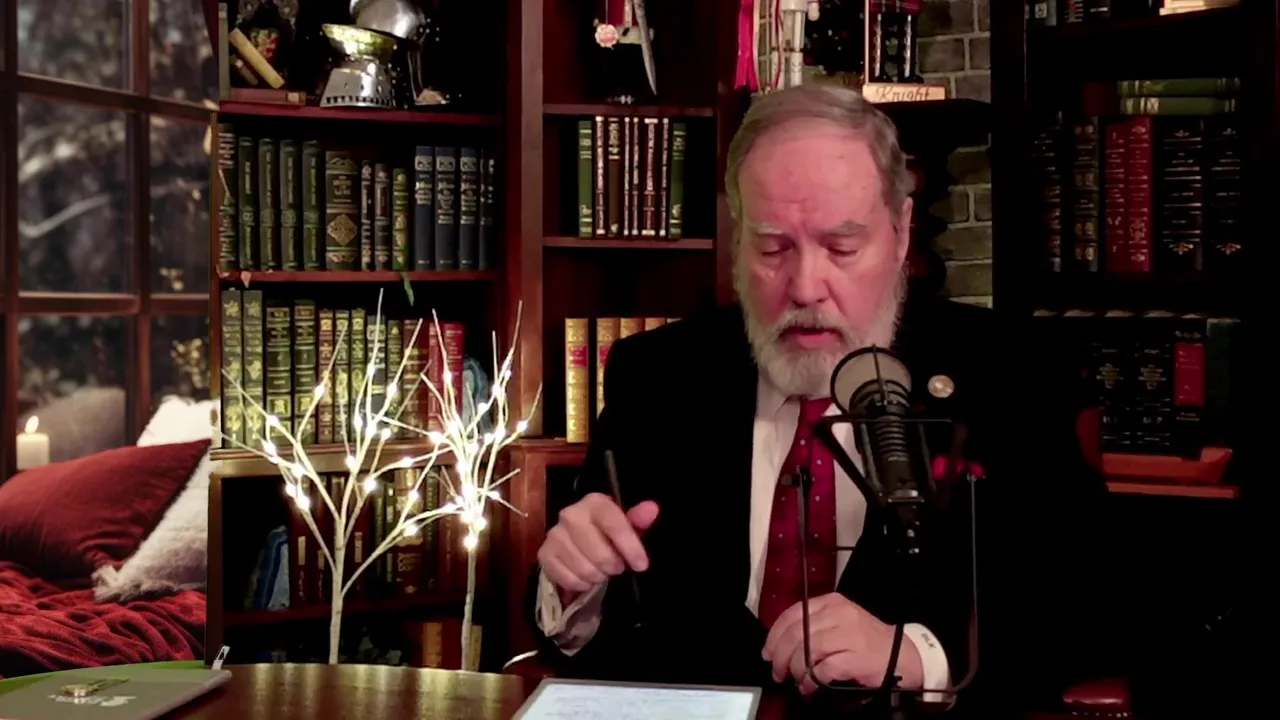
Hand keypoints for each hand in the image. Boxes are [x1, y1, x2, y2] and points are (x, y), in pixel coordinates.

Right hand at [537, 493, 659, 604]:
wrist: (573, 539)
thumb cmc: (605, 532)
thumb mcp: (625, 525)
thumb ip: (638, 519)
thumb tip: (652, 508)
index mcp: (594, 503)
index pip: (613, 523)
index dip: (630, 546)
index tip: (641, 565)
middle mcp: (570, 514)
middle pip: (599, 553)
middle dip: (613, 566)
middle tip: (616, 567)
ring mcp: (554, 535)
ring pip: (585, 569)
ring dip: (598, 576)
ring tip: (601, 571)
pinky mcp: (544, 554)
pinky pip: (569, 579)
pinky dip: (581, 584)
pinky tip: (586, 577)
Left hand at [762, 593, 922, 695]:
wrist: (903, 654)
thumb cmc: (868, 640)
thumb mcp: (840, 621)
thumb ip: (813, 625)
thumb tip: (780, 643)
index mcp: (832, 602)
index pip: (793, 613)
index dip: (775, 634)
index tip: (767, 651)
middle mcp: (839, 614)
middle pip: (796, 633)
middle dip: (780, 655)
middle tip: (777, 671)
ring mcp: (848, 635)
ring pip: (806, 650)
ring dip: (794, 669)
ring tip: (794, 680)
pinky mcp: (855, 657)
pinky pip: (822, 670)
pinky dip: (811, 680)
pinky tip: (809, 687)